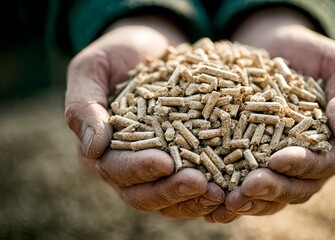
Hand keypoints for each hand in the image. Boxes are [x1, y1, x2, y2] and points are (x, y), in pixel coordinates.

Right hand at [65, 16, 223, 218]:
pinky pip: (195, 185)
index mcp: (101, 151)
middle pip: (145, 195)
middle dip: (172, 191)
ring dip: (196, 199)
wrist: (148, 49)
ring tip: (221, 193)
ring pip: (172, 199)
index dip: (139, 169)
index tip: (165, 161)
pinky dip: (212, 189)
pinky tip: (233, 186)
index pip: (116, 169)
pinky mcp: (183, 163)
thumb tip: (93, 148)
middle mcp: (127, 168)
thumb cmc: (115, 56)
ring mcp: (157, 169)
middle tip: (200, 184)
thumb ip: (84, 105)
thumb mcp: (92, 70)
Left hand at [210, 8, 334, 218]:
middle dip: (272, 189)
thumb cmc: (313, 55)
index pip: (324, 163)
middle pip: (297, 188)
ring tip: (228, 201)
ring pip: (271, 194)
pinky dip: (233, 193)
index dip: (302, 165)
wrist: (278, 48)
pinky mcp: (256, 163)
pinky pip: (247, 185)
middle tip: (247, 187)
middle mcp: (311, 163)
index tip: (276, 160)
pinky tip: (214, 197)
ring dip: (251, 200)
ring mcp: (282, 167)